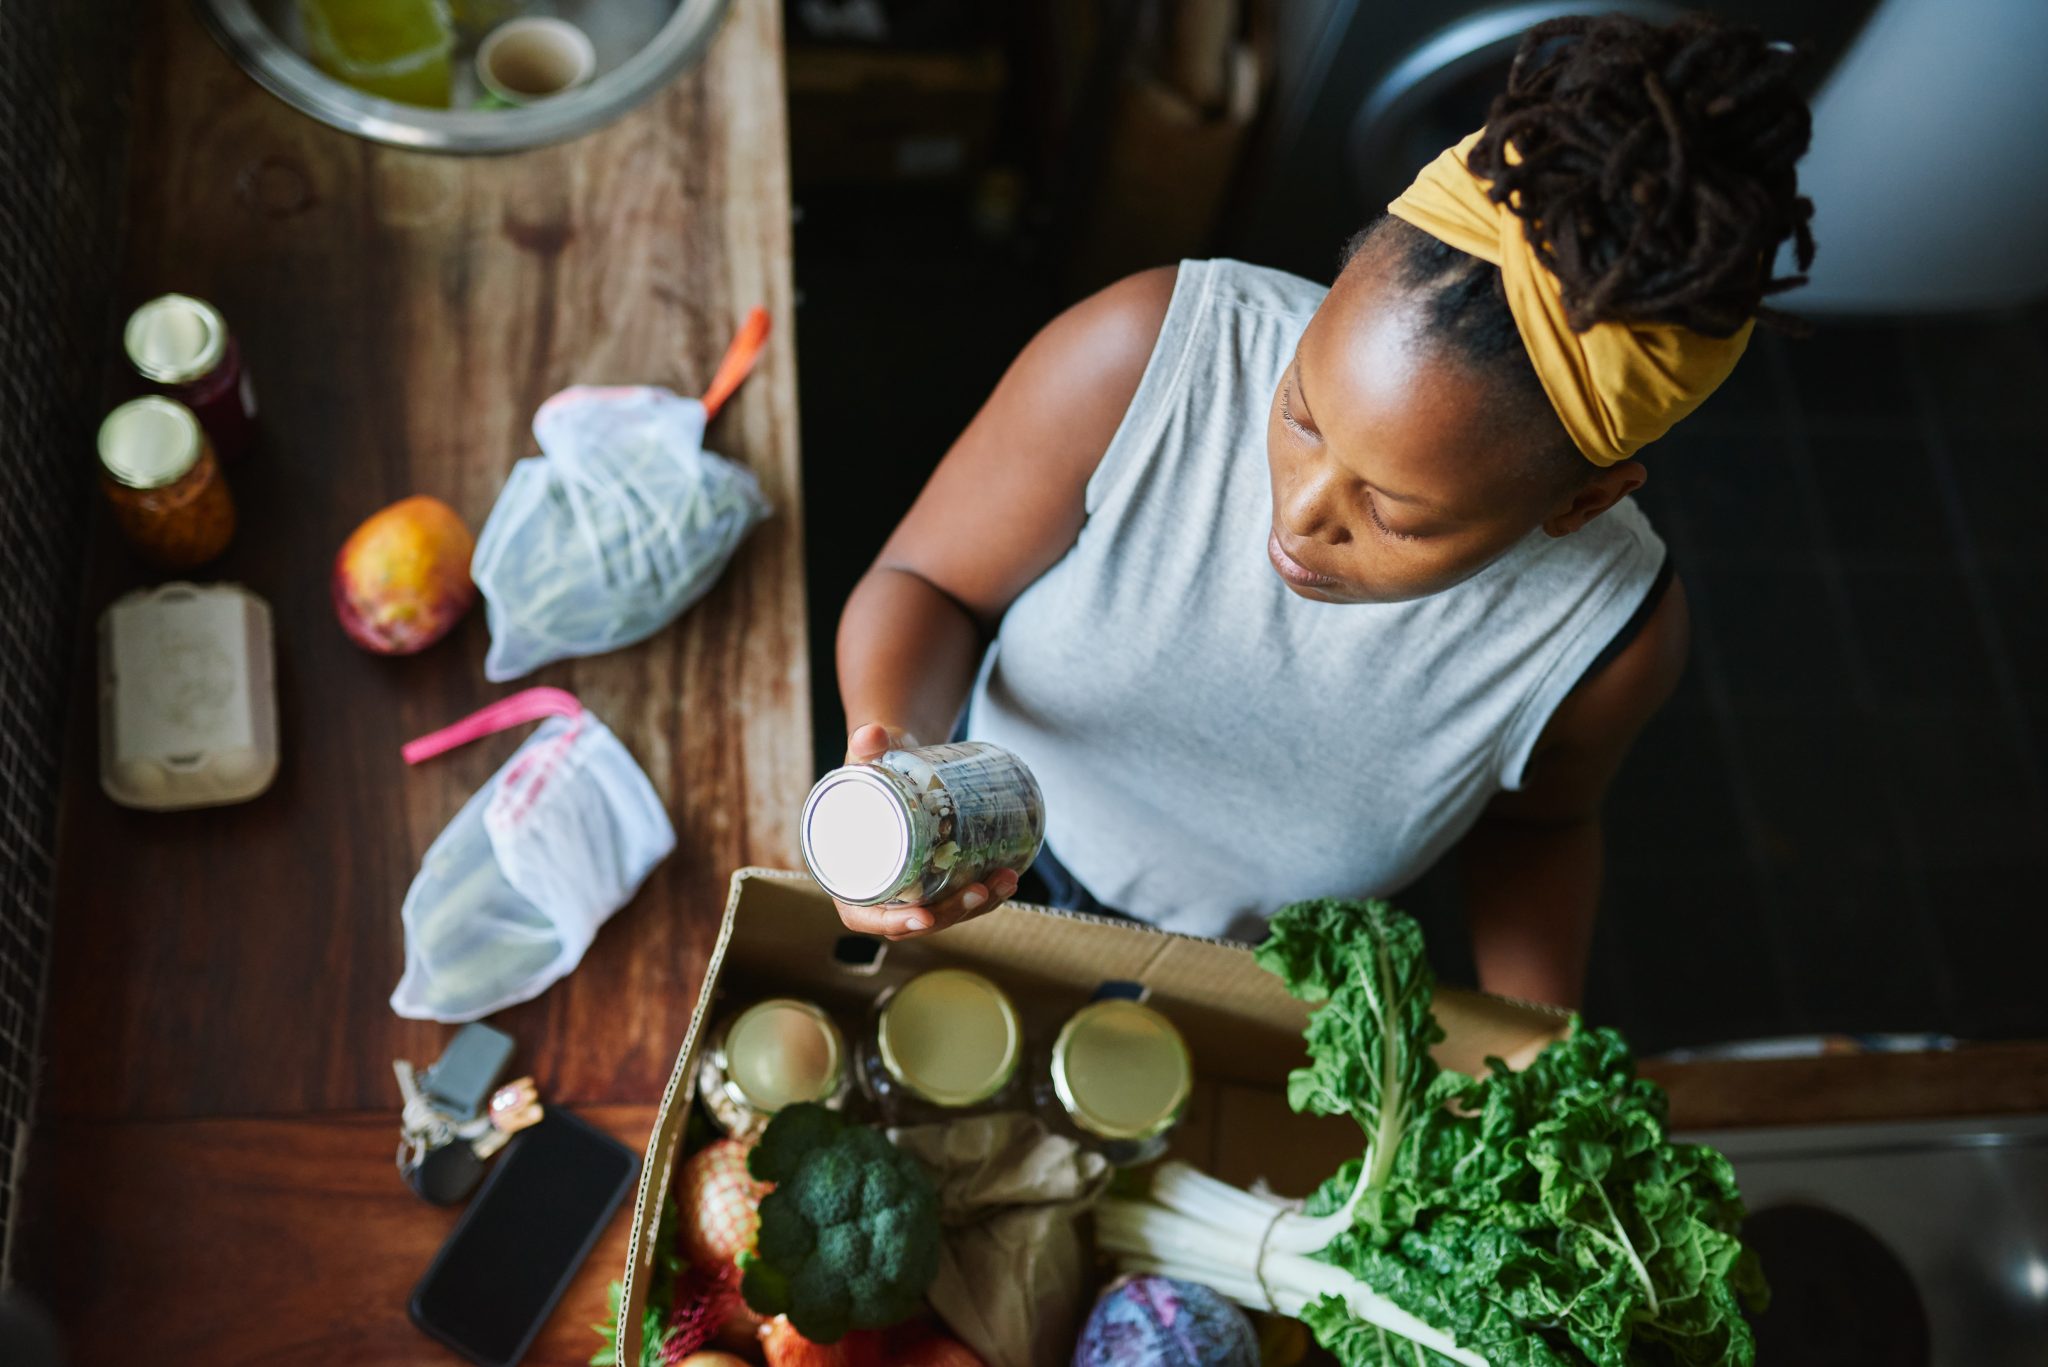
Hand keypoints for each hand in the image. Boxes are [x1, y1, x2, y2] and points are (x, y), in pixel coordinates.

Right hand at [830, 722, 1018, 940]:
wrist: (899, 753)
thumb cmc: (875, 758)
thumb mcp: (871, 752)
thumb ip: (867, 744)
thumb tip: (871, 734)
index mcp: (848, 869)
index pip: (862, 915)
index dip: (892, 924)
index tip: (925, 917)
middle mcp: (880, 884)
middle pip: (914, 918)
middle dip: (952, 913)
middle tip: (980, 889)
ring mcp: (911, 882)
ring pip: (943, 910)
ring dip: (977, 906)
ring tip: (1006, 880)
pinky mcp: (935, 873)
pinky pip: (957, 895)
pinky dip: (983, 894)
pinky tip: (1009, 880)